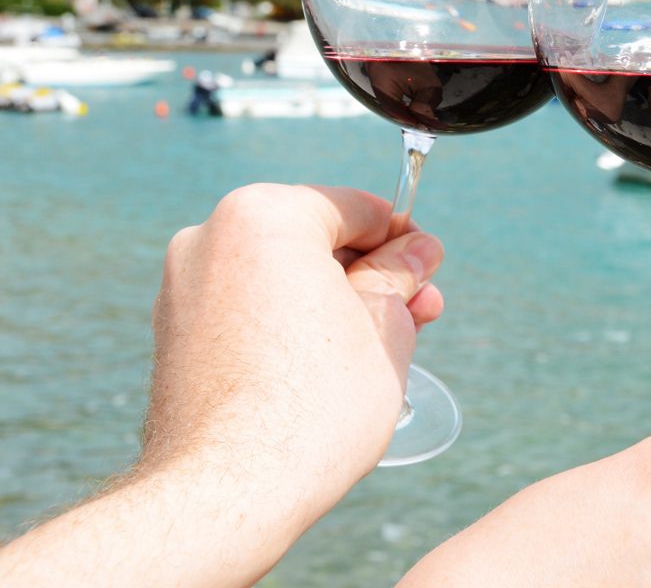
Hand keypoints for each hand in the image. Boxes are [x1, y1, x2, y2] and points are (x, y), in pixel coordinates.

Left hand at [0, 184, 447, 587]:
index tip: (427, 268)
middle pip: (315, 241)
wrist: (229, 490)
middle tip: (417, 311)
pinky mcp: (175, 335)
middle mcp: (210, 237)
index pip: (354, 207)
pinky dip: (291, 325)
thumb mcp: (385, 323)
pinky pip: (249, 310)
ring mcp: (184, 287)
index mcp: (264, 216)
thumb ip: (400, 273)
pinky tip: (329, 366)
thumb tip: (419, 249)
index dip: (402, 238)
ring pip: (282, 277)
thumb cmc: (314, 403)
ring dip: (336, 302)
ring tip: (381, 346)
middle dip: (371, 275)